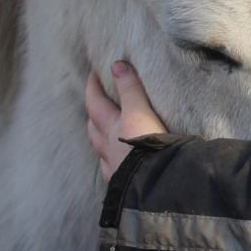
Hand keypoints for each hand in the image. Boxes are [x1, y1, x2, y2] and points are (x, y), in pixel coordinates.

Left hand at [85, 62, 167, 180]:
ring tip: (106, 133)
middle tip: (97, 104)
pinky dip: (113, 162)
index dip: (93, 88)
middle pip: (94, 128)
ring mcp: (114, 167)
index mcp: (111, 128)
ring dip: (101, 139)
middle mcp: (107, 148)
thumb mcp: (141, 112)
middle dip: (93, 115)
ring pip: (101, 151)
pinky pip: (113, 170)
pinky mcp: (124, 184)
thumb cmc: (148, 145)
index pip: (96, 103)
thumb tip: (117, 65)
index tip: (93, 74)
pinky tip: (118, 164)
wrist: (156, 184)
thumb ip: (130, 89)